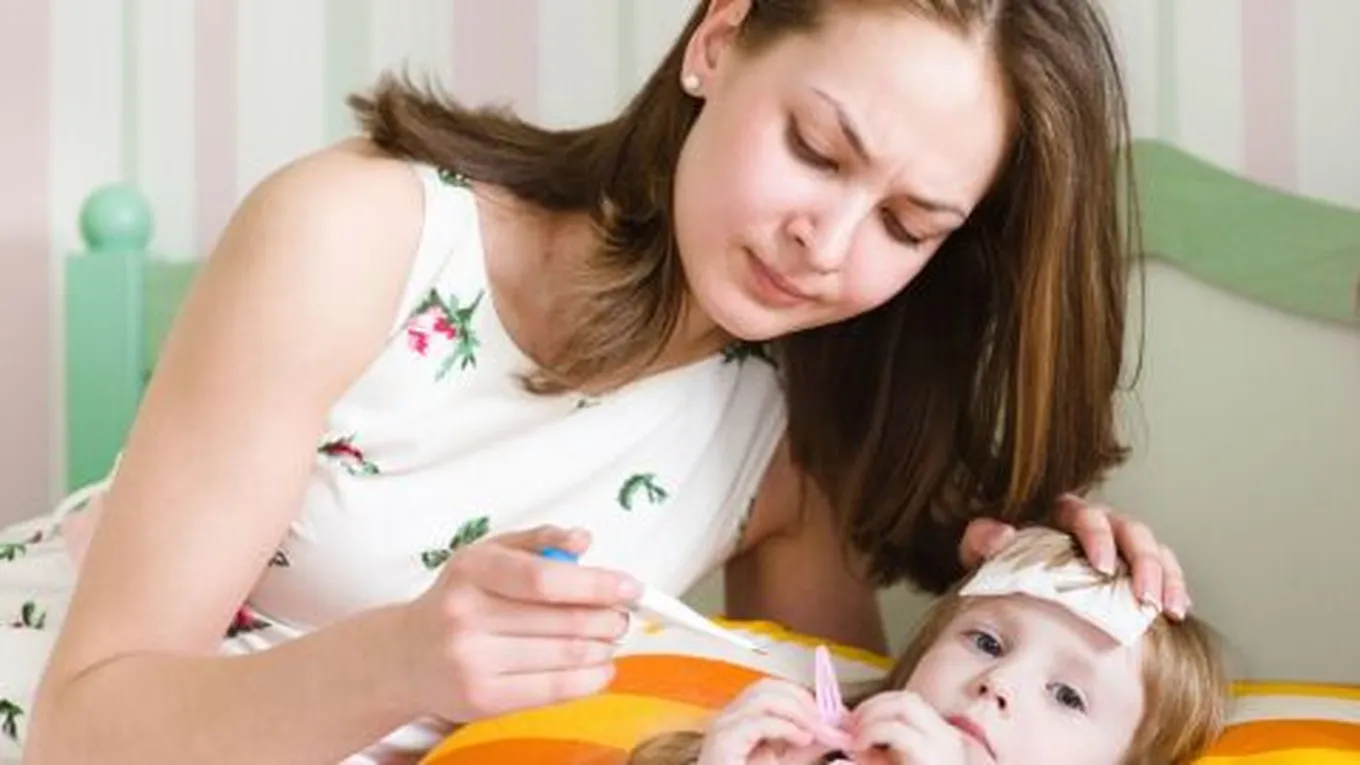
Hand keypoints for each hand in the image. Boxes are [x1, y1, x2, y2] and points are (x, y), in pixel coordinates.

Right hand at [397, 525, 638, 721]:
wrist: (404, 656)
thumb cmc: (459, 599)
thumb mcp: (487, 555)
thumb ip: (537, 541)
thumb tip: (583, 540)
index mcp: (472, 570)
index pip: (545, 579)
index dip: (596, 584)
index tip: (630, 587)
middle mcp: (467, 616)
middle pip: (563, 621)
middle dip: (607, 618)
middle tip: (621, 616)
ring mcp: (472, 662)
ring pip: (564, 657)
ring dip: (602, 648)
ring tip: (608, 639)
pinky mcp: (481, 700)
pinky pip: (552, 691)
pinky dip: (590, 680)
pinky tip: (601, 669)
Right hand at [697, 678, 845, 764]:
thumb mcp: (788, 761)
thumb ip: (809, 745)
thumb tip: (837, 731)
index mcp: (741, 717)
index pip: (773, 689)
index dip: (805, 696)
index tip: (835, 714)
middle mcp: (729, 716)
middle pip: (767, 686)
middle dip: (803, 699)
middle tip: (828, 721)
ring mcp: (723, 726)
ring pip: (764, 697)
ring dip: (799, 711)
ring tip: (818, 731)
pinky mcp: (723, 741)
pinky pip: (759, 722)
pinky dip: (786, 727)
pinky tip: (802, 739)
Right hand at [847, 691, 967, 764]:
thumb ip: (870, 760)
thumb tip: (848, 742)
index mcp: (932, 757)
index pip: (897, 728)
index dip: (870, 731)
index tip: (854, 744)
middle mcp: (944, 737)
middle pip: (905, 703)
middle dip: (872, 709)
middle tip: (852, 726)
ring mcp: (946, 729)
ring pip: (908, 698)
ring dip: (879, 704)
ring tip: (860, 722)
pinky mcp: (942, 727)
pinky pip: (913, 706)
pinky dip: (890, 708)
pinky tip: (876, 722)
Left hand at [957, 494, 1189, 619]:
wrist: (1017, 591)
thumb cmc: (1007, 568)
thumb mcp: (987, 555)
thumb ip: (982, 541)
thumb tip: (1001, 535)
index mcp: (1066, 516)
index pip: (1087, 515)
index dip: (1098, 536)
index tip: (1101, 566)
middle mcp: (1102, 525)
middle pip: (1132, 530)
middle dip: (1143, 562)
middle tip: (1144, 595)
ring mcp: (1124, 547)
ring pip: (1156, 549)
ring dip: (1166, 578)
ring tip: (1169, 610)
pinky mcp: (1139, 570)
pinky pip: (1166, 571)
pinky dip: (1175, 588)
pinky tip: (1178, 610)